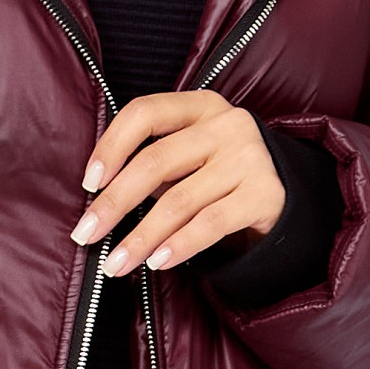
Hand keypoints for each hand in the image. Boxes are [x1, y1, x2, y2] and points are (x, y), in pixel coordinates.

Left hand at [70, 89, 286, 276]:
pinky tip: (157, 261)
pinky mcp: (265, 194)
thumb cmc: (217, 171)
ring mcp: (248, 158)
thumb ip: (150, 163)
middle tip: (86, 234)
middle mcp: (226, 125)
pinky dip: (179, 245)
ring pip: (179, 201)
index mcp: (199, 106)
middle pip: (155, 162)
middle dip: (113, 203)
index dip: (111, 146)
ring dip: (141, 237)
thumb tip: (97, 201)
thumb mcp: (188, 154)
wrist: (283, 193)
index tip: (89, 183)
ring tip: (116, 262)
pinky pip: (210, 223)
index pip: (144, 113)